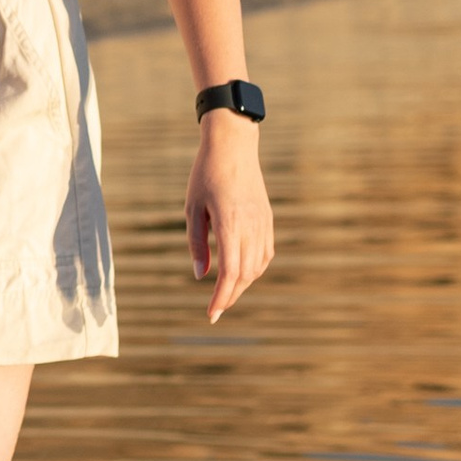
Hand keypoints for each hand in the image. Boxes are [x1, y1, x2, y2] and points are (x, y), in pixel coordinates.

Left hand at [187, 117, 272, 323]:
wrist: (233, 146)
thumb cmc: (205, 174)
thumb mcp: (192, 208)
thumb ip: (196, 243)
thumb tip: (201, 276)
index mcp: (230, 224)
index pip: (230, 273)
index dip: (222, 297)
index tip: (211, 313)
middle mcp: (252, 227)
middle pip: (246, 275)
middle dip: (230, 296)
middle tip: (215, 310)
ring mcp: (263, 223)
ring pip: (258, 266)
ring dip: (243, 284)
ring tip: (225, 292)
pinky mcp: (268, 219)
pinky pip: (266, 253)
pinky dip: (255, 269)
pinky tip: (243, 273)